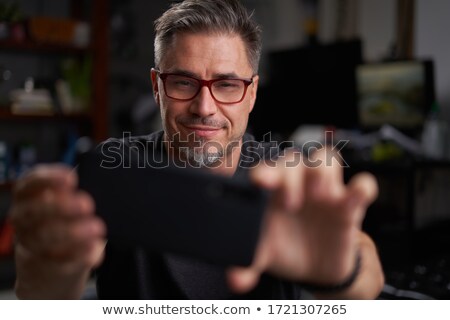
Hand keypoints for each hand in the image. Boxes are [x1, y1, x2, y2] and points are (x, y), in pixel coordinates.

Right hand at [10, 164, 105, 298]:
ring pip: (45, 239)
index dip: (48, 179)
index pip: (29, 185)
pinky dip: (79, 256)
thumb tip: (79, 178)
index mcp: (26, 200)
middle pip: (34, 212)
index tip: (72, 178)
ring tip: (97, 228)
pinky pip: (60, 263)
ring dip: (73, 233)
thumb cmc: (59, 224)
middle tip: (87, 204)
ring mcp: (32, 247)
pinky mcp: (46, 270)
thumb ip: (67, 192)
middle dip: (60, 207)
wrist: (49, 272)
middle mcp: (24, 222)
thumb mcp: (61, 204)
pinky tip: (95, 248)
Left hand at [227, 148, 380, 296]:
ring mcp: (324, 192)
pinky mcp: (349, 205)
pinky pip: (362, 185)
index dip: (265, 172)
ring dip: (324, 170)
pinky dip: (363, 186)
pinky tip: (356, 196)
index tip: (262, 183)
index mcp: (272, 194)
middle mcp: (298, 186)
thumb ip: (248, 264)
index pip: (267, 171)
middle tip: (291, 202)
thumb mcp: (265, 256)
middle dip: (292, 174)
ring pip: (327, 159)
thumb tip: (236, 278)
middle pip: (294, 160)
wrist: (316, 269)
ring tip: (322, 195)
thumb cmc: (286, 251)